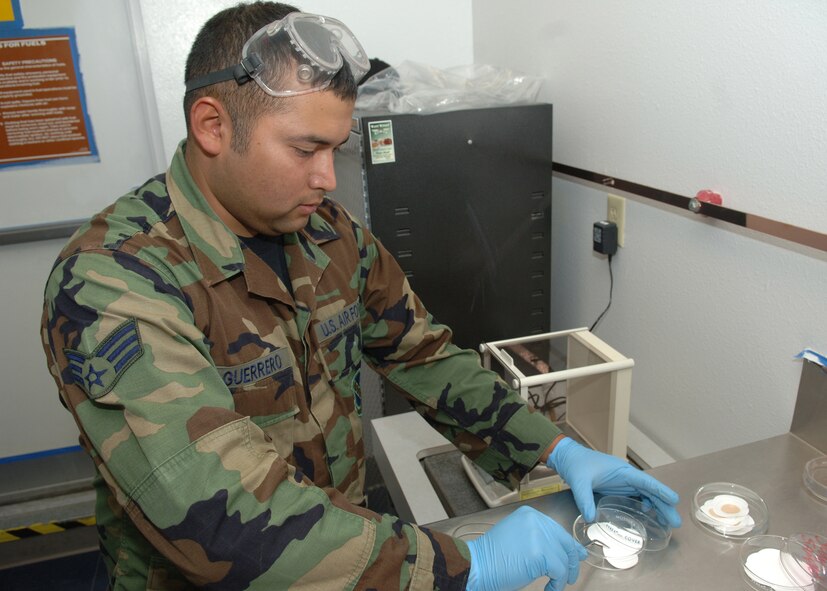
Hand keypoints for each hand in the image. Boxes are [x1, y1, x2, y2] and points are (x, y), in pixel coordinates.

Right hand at [466, 505, 586, 590]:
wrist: (476, 565)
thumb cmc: (493, 557)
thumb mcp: (517, 538)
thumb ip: (540, 538)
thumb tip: (568, 550)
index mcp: (529, 515)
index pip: (557, 530)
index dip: (569, 546)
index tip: (576, 556)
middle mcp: (536, 521)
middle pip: (565, 542)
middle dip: (571, 562)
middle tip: (569, 576)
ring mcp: (539, 536)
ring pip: (564, 559)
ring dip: (562, 576)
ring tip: (555, 585)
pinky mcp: (541, 554)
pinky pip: (559, 571)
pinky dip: (557, 584)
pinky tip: (548, 589)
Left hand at [546, 437, 680, 526]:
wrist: (568, 457)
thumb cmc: (576, 464)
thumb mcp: (578, 482)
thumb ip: (584, 499)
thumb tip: (590, 518)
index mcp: (622, 471)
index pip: (645, 481)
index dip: (660, 491)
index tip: (674, 500)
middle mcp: (626, 476)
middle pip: (650, 491)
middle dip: (664, 505)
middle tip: (675, 522)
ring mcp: (623, 482)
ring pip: (646, 494)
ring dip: (658, 507)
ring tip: (668, 523)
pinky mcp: (618, 487)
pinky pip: (637, 496)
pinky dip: (646, 504)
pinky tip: (649, 515)